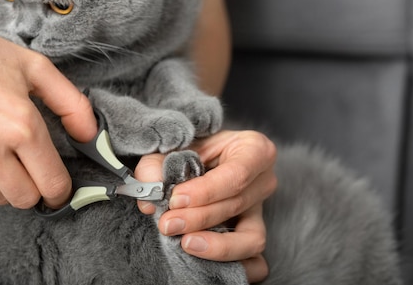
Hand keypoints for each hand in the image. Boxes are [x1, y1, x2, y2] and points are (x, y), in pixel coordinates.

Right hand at [0, 5, 96, 208]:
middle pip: (26, 199)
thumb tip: (90, 137)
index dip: (62, 188)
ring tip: (0, 149)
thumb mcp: (34, 67)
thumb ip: (71, 104)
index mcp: (19, 124)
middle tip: (31, 165)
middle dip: (36, 187)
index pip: (52, 183)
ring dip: (6, 183)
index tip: (61, 185)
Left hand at [135, 130, 277, 282]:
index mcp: (254, 149)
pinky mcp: (254, 235)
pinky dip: (235, 266)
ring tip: (186, 243)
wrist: (200, 158)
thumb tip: (148, 195)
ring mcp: (261, 210)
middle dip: (199, 218)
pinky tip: (205, 261)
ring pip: (251, 238)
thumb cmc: (192, 149)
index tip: (175, 199)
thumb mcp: (174, 146)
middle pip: (237, 205)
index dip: (206, 191)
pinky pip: (255, 262)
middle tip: (167, 223)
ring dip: (218, 246)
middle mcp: (264, 180)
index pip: (236, 175)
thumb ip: (157, 165)